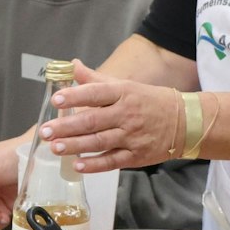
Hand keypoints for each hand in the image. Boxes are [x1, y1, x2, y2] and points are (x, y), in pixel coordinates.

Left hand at [37, 60, 184, 172]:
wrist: (185, 122)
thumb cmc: (148, 101)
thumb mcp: (125, 85)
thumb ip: (95, 78)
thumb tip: (72, 65)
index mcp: (123, 93)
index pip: (95, 93)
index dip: (75, 96)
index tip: (56, 100)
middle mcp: (126, 114)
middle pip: (92, 121)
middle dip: (66, 127)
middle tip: (45, 131)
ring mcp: (131, 136)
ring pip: (99, 142)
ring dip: (75, 146)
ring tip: (54, 147)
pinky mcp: (136, 156)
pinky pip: (112, 161)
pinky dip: (94, 165)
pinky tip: (77, 165)